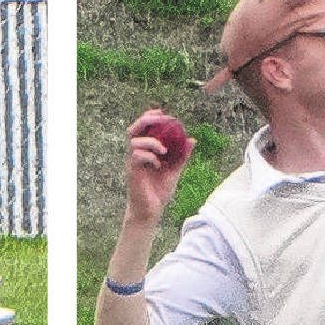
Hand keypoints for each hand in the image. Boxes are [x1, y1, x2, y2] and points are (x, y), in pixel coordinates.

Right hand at [123, 108, 193, 226]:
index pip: (142, 129)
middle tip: (160, 119)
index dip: (150, 117)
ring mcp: (131, 163)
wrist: (151, 211)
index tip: (163, 113)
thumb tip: (192, 140)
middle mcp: (134, 154)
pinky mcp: (131, 172)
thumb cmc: (160, 192)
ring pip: (133, 142)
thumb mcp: (175, 171)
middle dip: (145, 121)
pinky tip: (158, 164)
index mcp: (143, 151)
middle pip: (132, 130)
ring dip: (150, 141)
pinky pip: (136, 157)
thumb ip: (182, 155)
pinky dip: (149, 157)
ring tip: (164, 150)